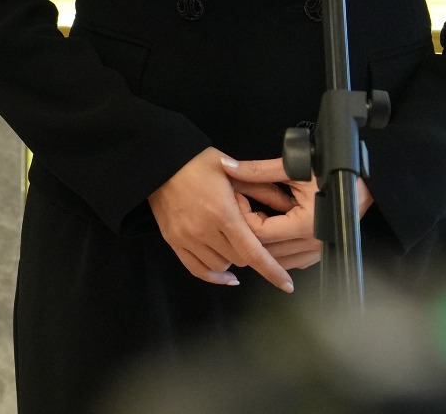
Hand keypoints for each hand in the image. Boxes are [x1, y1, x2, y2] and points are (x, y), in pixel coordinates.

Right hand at [146, 148, 294, 291]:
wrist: (158, 161)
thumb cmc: (196, 161)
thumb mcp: (231, 169)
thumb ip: (258, 188)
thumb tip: (286, 203)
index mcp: (223, 214)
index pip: (252, 252)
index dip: (272, 271)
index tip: (287, 285)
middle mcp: (204, 231)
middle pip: (239, 260)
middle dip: (250, 252)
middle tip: (251, 236)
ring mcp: (186, 238)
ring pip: (220, 266)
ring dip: (232, 260)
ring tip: (232, 243)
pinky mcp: (173, 241)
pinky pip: (197, 269)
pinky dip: (213, 275)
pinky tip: (225, 274)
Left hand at [227, 160, 374, 272]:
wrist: (364, 183)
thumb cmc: (332, 172)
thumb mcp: (296, 168)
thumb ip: (259, 170)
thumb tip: (227, 166)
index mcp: (305, 225)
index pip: (259, 233)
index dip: (242, 216)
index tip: (236, 198)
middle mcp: (312, 244)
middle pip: (264, 249)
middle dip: (246, 231)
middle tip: (236, 209)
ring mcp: (318, 251)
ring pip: (277, 259)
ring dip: (260, 244)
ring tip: (251, 218)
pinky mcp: (321, 253)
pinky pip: (291, 260)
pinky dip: (276, 250)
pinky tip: (269, 233)